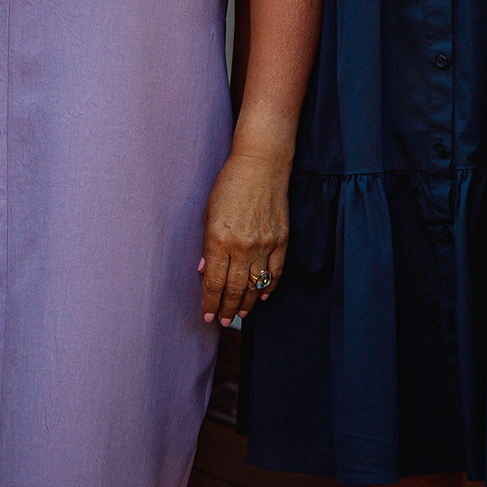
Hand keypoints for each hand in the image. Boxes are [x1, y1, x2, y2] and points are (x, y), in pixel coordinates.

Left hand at [200, 149, 289, 327]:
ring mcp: (264, 245)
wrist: (261, 165)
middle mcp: (242, 246)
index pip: (214, 283)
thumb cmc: (229, 184)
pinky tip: (262, 296)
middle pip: (234, 289)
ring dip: (246, 303)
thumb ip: (207, 246)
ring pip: (255, 286)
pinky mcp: (281, 241)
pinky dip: (268, 287)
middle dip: (226, 309)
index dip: (210, 303)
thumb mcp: (208, 213)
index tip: (207, 315)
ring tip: (239, 314)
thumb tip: (205, 272)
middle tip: (222, 321)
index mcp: (219, 239)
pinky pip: (275, 273)